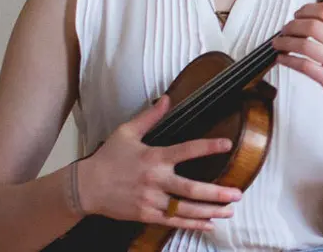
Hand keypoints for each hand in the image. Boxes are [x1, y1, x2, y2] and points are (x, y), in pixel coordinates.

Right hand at [78, 95, 241, 230]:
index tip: (228, 144)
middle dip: (216, 193)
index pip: (186, 150)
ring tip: (229, 210)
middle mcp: (155, 180)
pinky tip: (209, 224)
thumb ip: (150, 116)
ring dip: (209, 211)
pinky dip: (192, 224)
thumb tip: (166, 98)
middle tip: (237, 193)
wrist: (85, 187)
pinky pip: (173, 222)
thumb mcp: (126, 132)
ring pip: (185, 209)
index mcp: (154, 157)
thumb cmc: (107, 158)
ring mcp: (151, 200)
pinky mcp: (146, 215)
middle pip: (191, 188)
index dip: (208, 147)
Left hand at [272, 0, 322, 135]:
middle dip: (292, 25)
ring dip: (286, 42)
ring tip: (278, 43)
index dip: (307, 9)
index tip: (297, 14)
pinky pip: (304, 66)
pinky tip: (282, 59)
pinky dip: (288, 60)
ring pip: (306, 45)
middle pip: (314, 26)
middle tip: (284, 30)